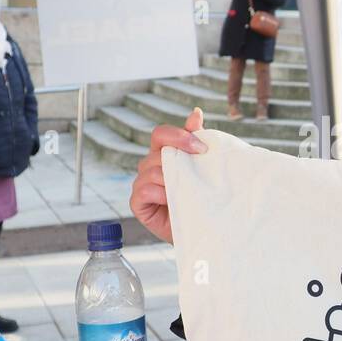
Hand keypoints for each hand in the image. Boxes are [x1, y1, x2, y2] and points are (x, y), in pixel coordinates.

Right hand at [129, 107, 206, 243]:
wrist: (204, 228)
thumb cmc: (202, 196)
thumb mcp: (202, 166)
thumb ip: (196, 139)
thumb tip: (196, 112)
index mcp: (163, 153)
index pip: (161, 133)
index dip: (179, 136)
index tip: (203, 148)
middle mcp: (150, 165)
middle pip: (158, 152)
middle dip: (181, 161)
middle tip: (201, 173)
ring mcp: (141, 183)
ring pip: (152, 170)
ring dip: (174, 181)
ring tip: (189, 193)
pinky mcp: (137, 202)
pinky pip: (144, 189)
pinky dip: (160, 194)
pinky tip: (173, 201)